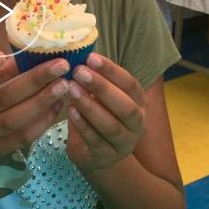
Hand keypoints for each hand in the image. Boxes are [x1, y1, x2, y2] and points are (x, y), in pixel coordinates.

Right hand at [0, 52, 70, 172]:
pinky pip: (23, 136)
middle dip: (33, 81)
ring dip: (41, 102)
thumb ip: (1, 71)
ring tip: (63, 85)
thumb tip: (33, 53)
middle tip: (60, 66)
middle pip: (0, 99)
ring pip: (13, 120)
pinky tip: (58, 105)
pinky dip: (43, 121)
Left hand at [65, 52, 146, 173]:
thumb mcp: (102, 98)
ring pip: (110, 125)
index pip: (131, 84)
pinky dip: (82, 125)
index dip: (112, 71)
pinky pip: (95, 140)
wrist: (98, 156)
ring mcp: (124, 143)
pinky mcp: (107, 157)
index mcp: (139, 103)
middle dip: (102, 87)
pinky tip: (69, 110)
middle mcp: (138, 123)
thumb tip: (79, 52)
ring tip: (70, 88)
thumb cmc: (99, 117)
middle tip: (78, 71)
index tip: (90, 57)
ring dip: (89, 105)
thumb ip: (96, 80)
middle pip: (125, 106)